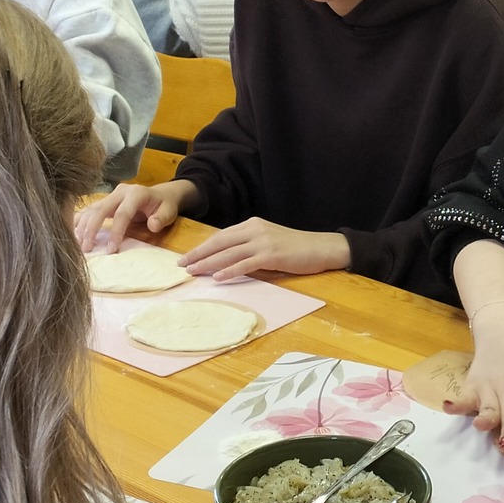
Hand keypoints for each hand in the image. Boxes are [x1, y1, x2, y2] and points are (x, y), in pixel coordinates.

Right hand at [73, 180, 193, 252]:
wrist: (160, 194)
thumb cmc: (164, 205)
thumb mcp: (169, 211)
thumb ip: (162, 218)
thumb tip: (153, 225)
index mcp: (136, 193)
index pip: (123, 213)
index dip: (116, 231)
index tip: (112, 250)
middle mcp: (120, 191)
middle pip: (101, 209)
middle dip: (92, 229)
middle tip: (86, 248)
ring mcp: (110, 195)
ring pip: (92, 209)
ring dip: (82, 226)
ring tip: (76, 244)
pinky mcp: (104, 201)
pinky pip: (89, 210)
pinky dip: (80, 221)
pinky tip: (73, 233)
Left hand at [180, 219, 349, 280]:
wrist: (322, 247)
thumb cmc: (296, 249)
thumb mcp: (269, 242)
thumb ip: (249, 249)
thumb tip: (228, 262)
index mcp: (252, 225)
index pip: (221, 236)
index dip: (202, 247)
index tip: (187, 256)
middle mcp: (254, 230)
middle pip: (220, 243)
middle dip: (199, 254)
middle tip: (181, 264)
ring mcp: (263, 242)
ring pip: (229, 253)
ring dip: (208, 263)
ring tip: (193, 271)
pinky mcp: (271, 255)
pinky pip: (245, 264)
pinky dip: (230, 271)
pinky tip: (217, 277)